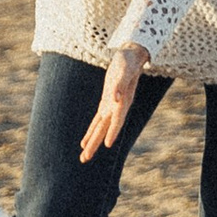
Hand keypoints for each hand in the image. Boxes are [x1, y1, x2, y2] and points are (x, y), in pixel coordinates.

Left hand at [78, 46, 147, 162]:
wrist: (132, 57)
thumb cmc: (129, 61)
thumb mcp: (124, 69)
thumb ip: (120, 84)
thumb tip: (115, 97)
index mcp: (123, 101)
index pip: (117, 119)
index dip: (113, 131)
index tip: (107, 144)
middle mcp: (118, 108)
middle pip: (105, 129)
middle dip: (95, 144)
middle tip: (84, 159)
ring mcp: (111, 107)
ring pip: (100, 128)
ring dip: (91, 142)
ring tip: (84, 157)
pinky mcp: (106, 103)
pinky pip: (97, 121)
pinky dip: (91, 131)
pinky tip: (84, 142)